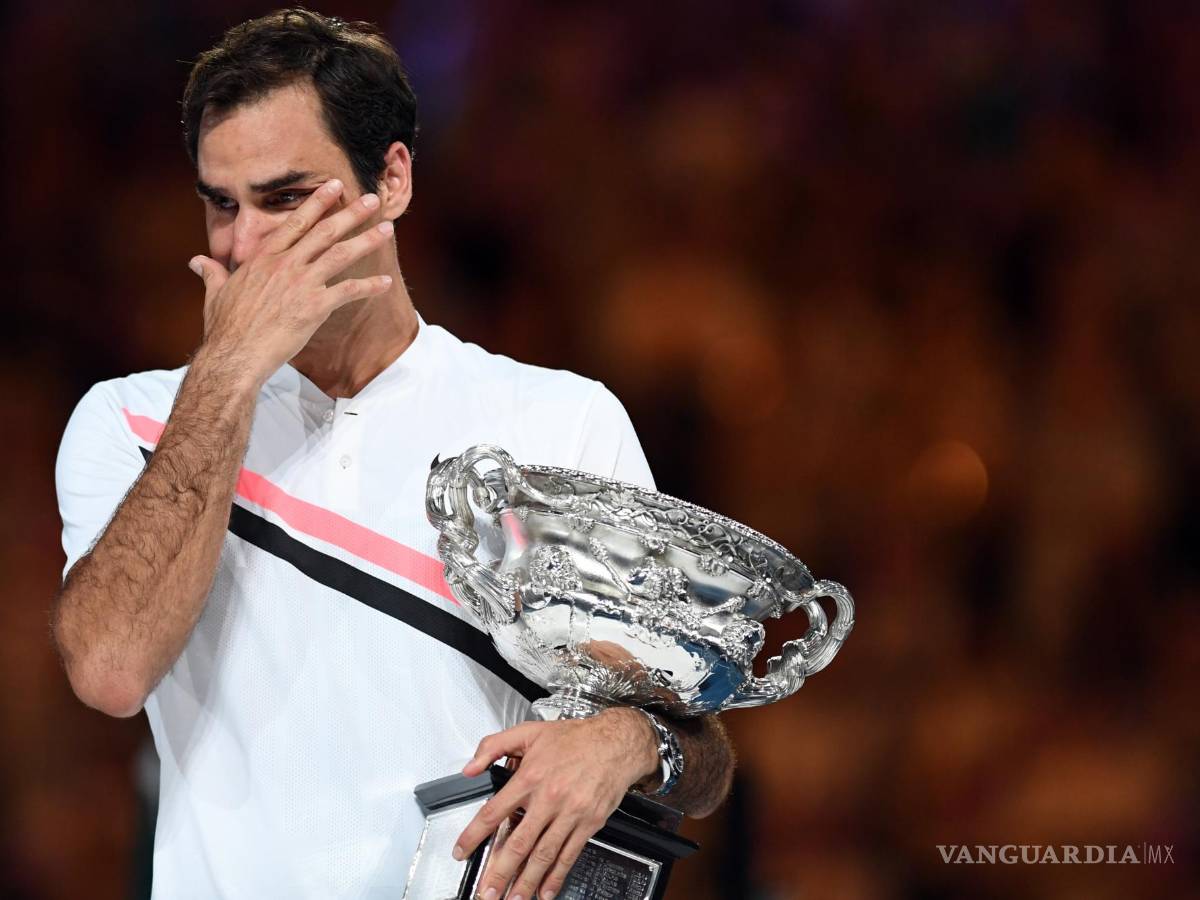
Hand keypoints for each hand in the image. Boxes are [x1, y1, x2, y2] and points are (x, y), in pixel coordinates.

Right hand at [189, 178, 395, 387]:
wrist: (234, 354)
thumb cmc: (224, 328)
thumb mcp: (215, 294)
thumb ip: (212, 273)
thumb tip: (197, 261)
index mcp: (264, 258)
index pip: (295, 222)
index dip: (317, 202)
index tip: (334, 187)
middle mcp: (285, 264)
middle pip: (324, 231)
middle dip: (350, 212)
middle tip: (372, 199)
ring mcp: (301, 283)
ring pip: (340, 254)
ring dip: (366, 240)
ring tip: (387, 228)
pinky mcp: (314, 306)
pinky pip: (348, 291)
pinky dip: (369, 286)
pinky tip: (386, 282)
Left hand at [455, 709, 658, 899]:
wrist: (615, 743)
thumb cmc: (575, 738)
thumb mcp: (528, 731)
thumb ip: (493, 746)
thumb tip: (470, 768)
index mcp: (530, 777)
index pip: (494, 812)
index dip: (474, 835)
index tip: (461, 851)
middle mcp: (549, 799)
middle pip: (518, 843)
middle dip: (499, 872)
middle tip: (485, 891)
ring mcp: (569, 814)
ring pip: (543, 855)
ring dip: (525, 881)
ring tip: (512, 898)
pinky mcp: (588, 824)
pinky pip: (569, 855)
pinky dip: (556, 877)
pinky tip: (546, 891)